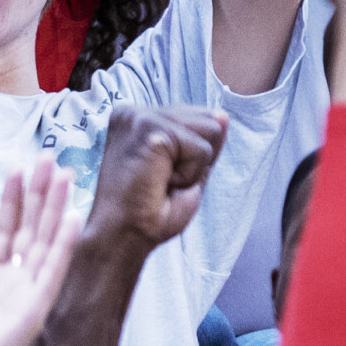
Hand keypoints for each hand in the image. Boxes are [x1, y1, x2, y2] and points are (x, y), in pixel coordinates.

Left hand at [0, 160, 80, 345]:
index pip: (6, 235)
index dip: (12, 203)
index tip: (17, 171)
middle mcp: (10, 289)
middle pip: (31, 233)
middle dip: (40, 197)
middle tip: (51, 160)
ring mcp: (24, 299)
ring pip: (45, 244)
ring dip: (56, 209)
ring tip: (65, 175)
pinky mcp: (32, 311)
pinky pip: (51, 272)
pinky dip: (62, 245)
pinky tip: (71, 217)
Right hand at [83, 105, 225, 254]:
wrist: (123, 236)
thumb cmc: (148, 211)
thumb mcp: (186, 171)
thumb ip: (203, 142)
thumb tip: (223, 115)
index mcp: (138, 117)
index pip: (198, 118)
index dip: (194, 156)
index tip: (160, 176)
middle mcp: (135, 110)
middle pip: (208, 120)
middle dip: (197, 159)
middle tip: (161, 181)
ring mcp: (140, 116)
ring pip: (210, 130)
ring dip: (193, 168)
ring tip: (160, 182)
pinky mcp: (149, 128)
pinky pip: (201, 150)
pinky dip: (189, 176)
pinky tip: (159, 183)